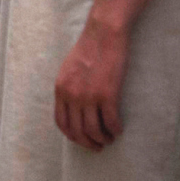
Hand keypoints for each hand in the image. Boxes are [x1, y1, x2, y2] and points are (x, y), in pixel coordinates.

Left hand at [53, 22, 126, 150]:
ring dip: (103, 139)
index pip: (61, 123)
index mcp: (61, 89)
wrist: (104, 34)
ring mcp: (89, 96)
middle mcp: (72, 95)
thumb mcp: (68, 69)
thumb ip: (68, 88)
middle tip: (98, 146)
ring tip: (110, 138)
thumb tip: (73, 107)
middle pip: (77, 131)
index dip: (72, 136)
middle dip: (88, 143)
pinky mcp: (107, 94)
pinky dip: (115, 129)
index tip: (82, 139)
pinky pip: (111, 122)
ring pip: (94, 131)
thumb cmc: (89, 48)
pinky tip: (119, 129)